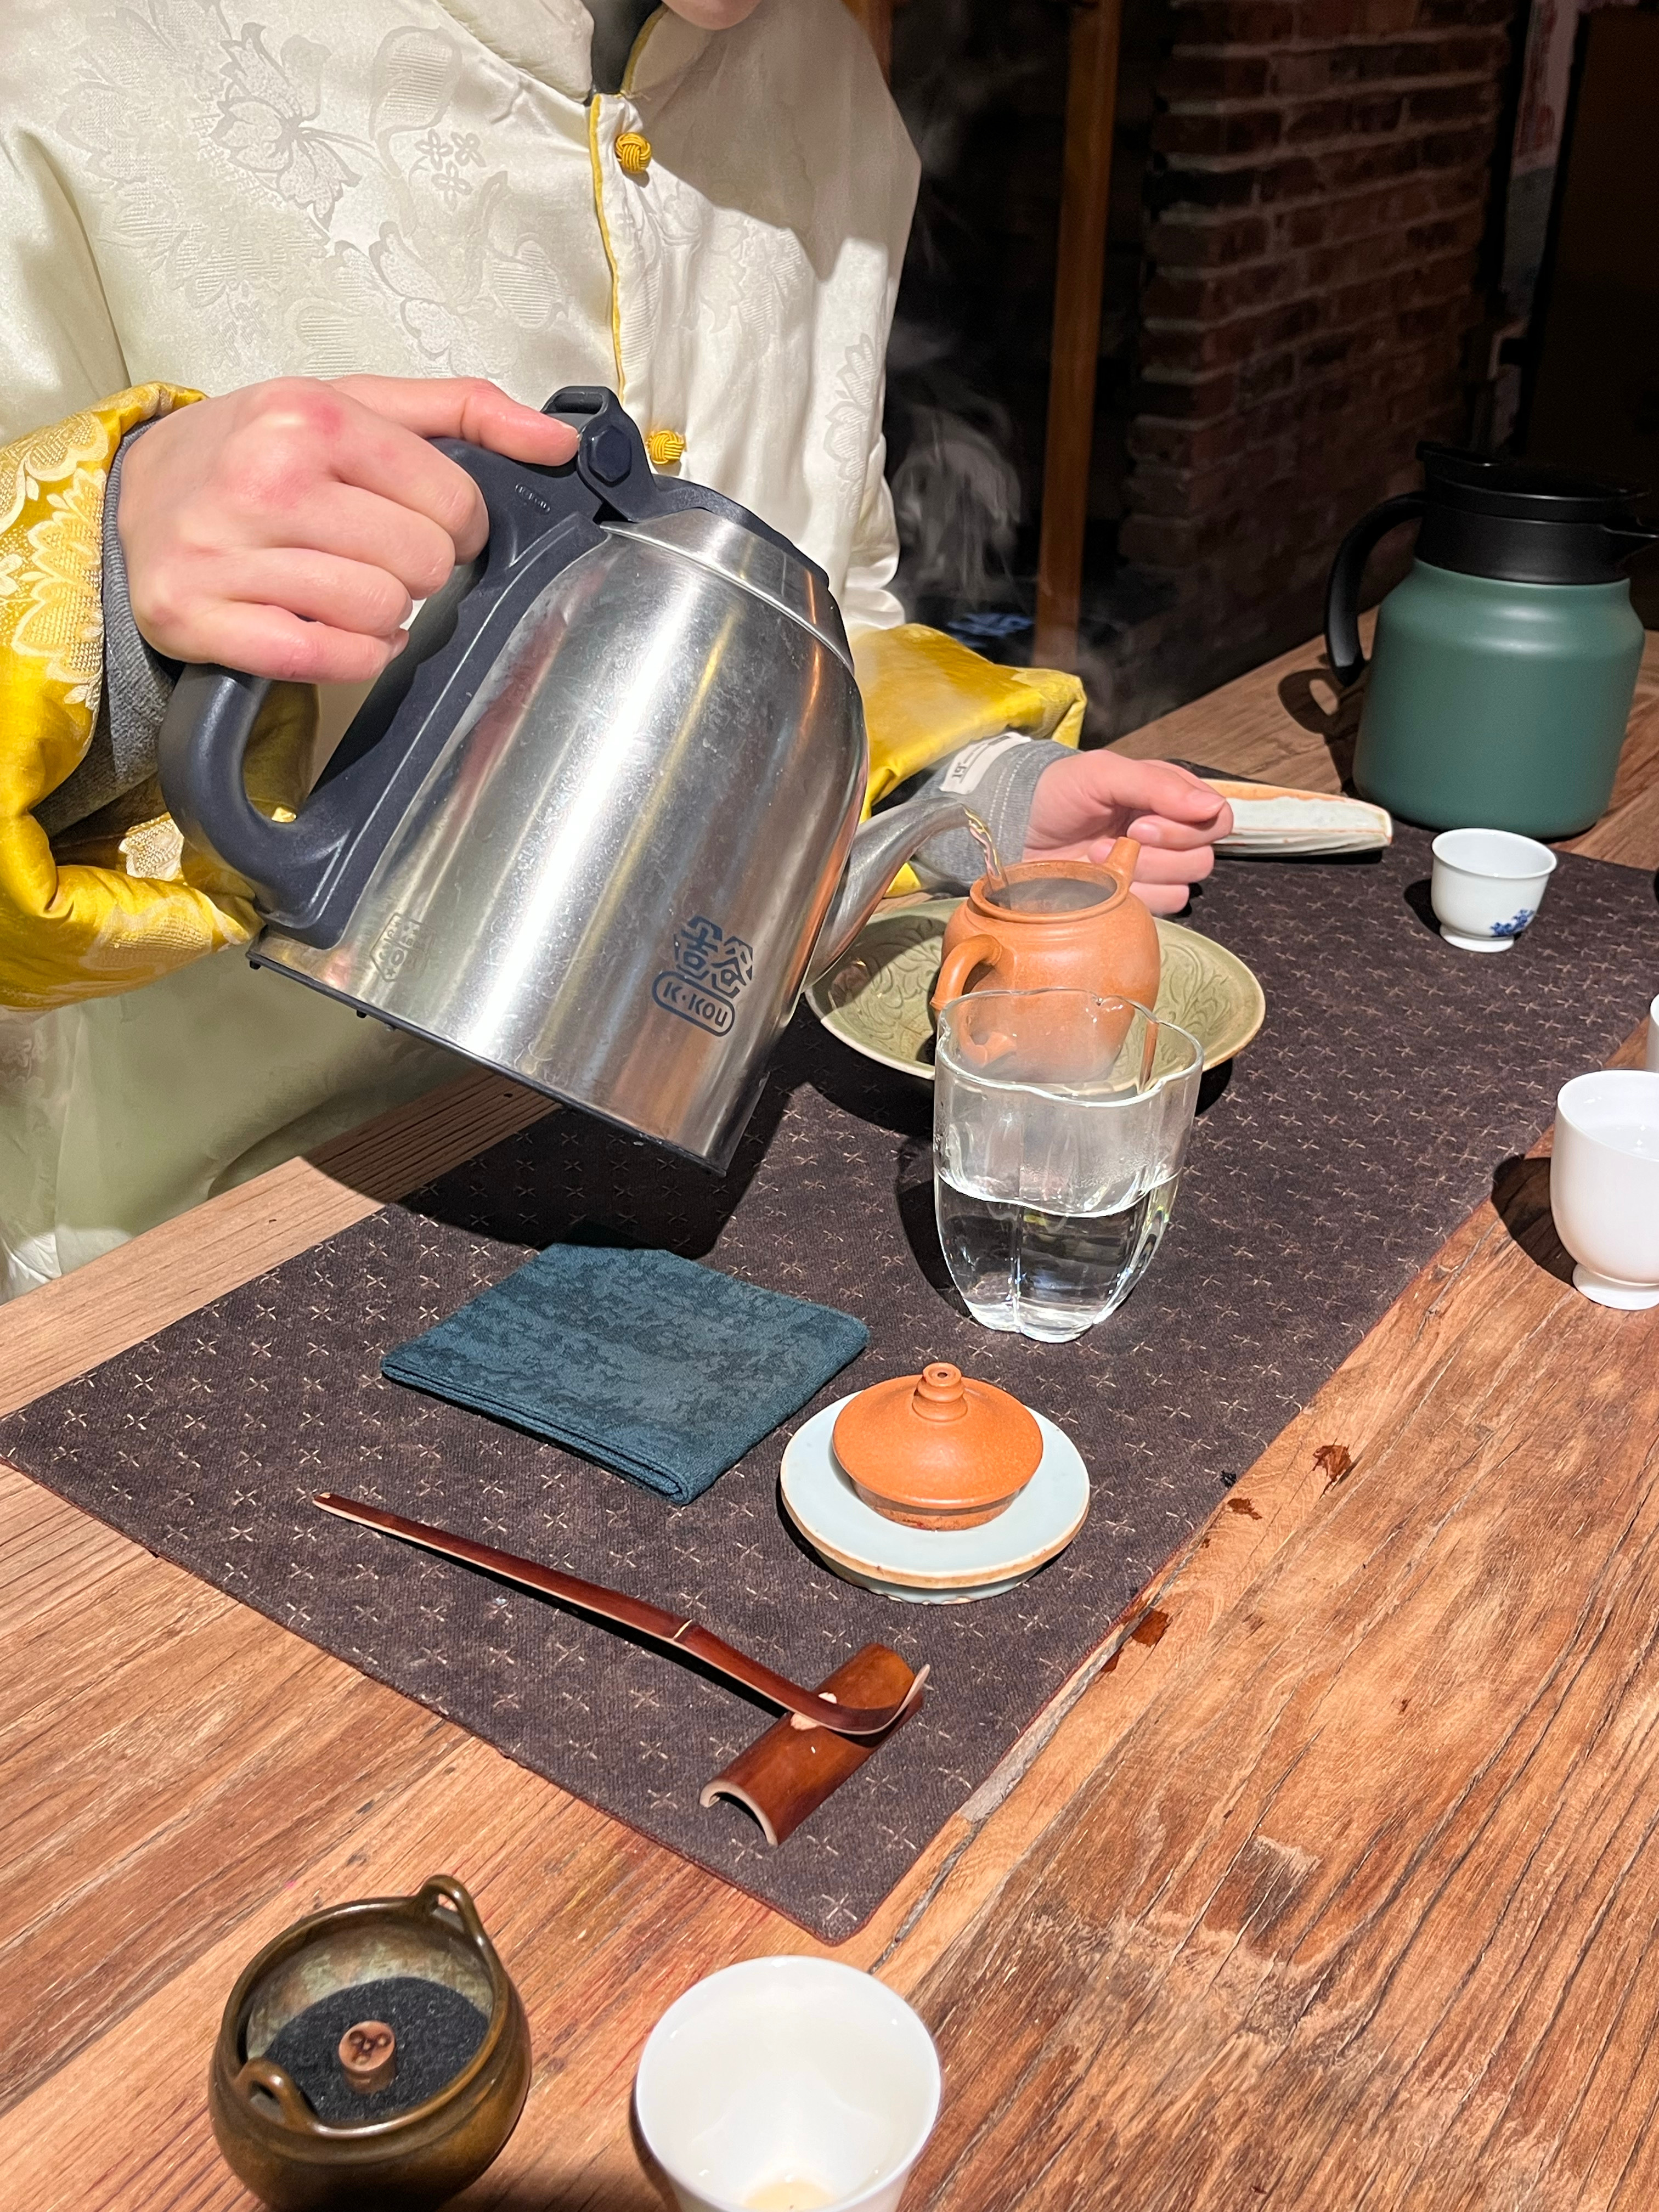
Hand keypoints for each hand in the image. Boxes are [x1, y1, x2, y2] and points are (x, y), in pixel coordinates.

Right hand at [119, 375, 577, 683]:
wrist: (135, 496)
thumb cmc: (256, 453)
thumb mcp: (351, 404)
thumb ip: (462, 412)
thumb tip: (558, 443)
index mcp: (311, 416)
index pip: (454, 499)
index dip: (459, 524)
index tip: (427, 521)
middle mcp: (265, 479)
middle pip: (423, 563)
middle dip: (418, 570)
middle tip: (377, 556)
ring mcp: (225, 553)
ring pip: (380, 614)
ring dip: (383, 616)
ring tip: (348, 590)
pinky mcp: (198, 618)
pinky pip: (322, 660)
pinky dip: (348, 655)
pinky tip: (334, 630)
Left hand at [1023, 752, 1232, 915]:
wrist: (1011, 829)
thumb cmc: (1055, 793)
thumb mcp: (1102, 773)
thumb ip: (1158, 785)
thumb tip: (1211, 808)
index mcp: (1168, 798)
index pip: (1216, 818)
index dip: (1187, 827)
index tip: (1140, 823)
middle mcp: (1167, 835)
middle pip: (1203, 857)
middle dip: (1159, 852)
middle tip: (1117, 840)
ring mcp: (1150, 871)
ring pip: (1183, 887)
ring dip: (1140, 875)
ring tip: (1097, 858)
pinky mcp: (1132, 901)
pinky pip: (1157, 910)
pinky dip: (1129, 897)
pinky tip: (1097, 883)